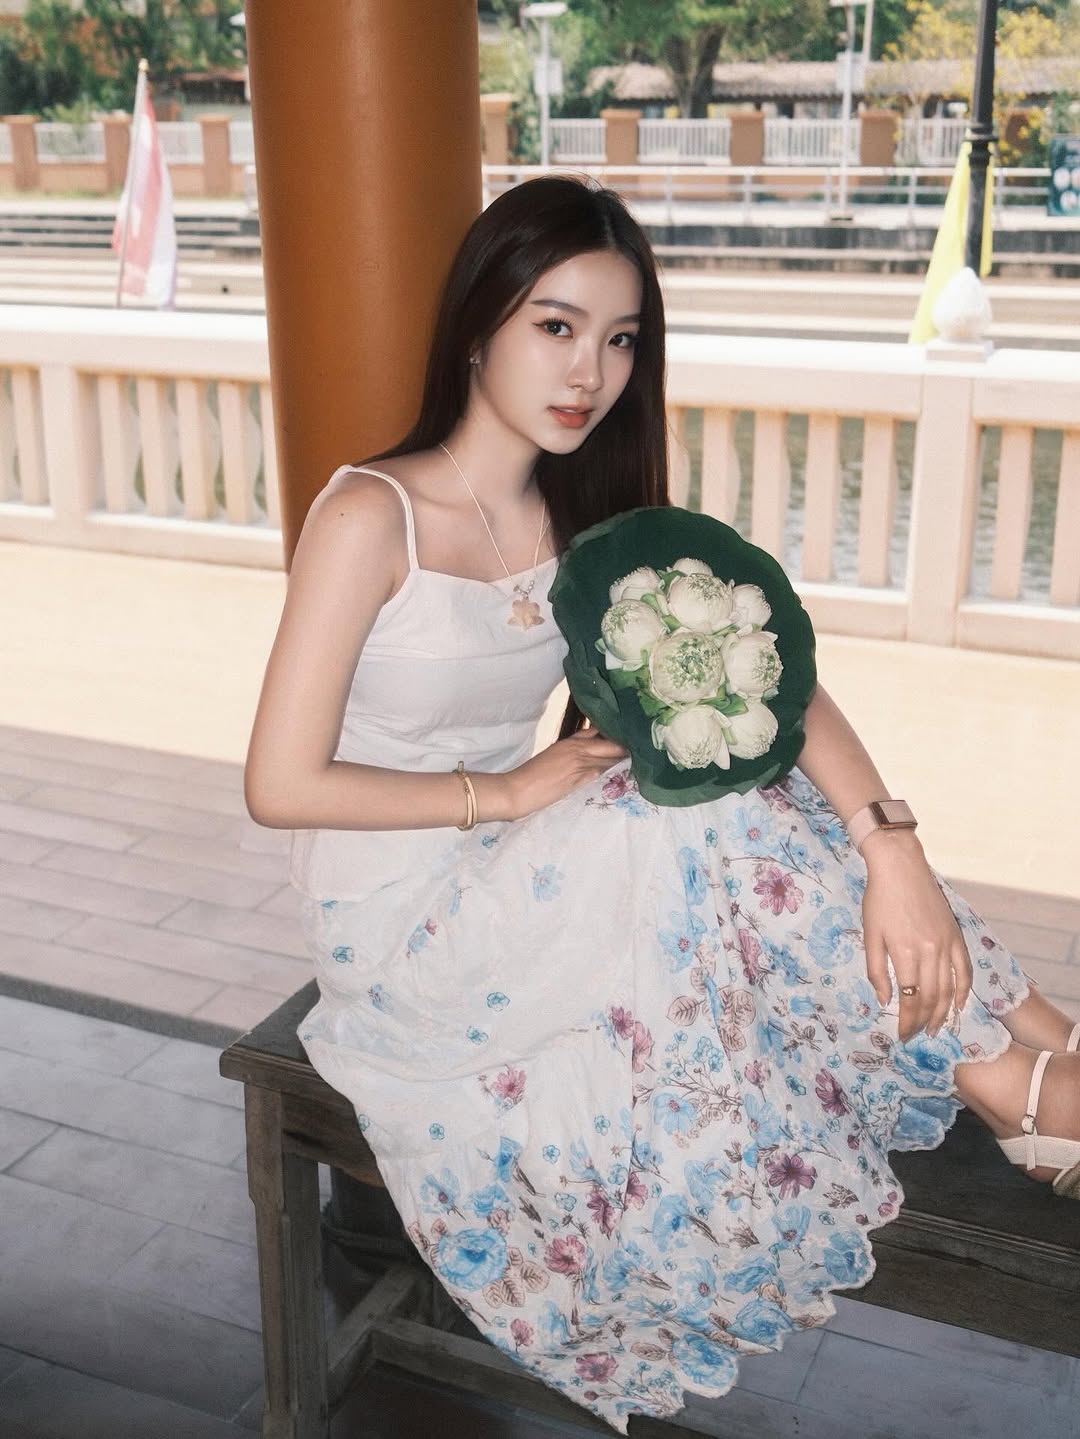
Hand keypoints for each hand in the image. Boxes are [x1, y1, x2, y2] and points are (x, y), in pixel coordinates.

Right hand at [499, 731, 627, 819]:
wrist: (517, 790)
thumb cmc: (529, 776)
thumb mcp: (551, 757)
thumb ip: (570, 755)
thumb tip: (586, 759)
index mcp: (568, 742)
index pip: (596, 732)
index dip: (612, 735)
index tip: (624, 738)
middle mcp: (576, 749)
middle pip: (610, 743)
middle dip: (624, 747)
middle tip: (638, 750)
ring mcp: (579, 762)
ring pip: (610, 757)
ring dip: (622, 760)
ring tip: (636, 761)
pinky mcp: (580, 778)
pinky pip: (603, 771)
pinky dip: (614, 771)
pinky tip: (624, 773)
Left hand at [860, 832, 972, 1041]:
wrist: (901, 866)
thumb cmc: (879, 899)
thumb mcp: (870, 935)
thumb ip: (877, 971)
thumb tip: (884, 1000)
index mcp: (906, 954)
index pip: (910, 999)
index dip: (907, 1021)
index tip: (902, 1035)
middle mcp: (930, 952)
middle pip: (932, 999)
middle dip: (923, 1022)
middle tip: (916, 1037)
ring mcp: (947, 944)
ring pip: (950, 989)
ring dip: (944, 1013)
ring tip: (935, 1028)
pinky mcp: (956, 935)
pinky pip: (965, 970)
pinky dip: (965, 990)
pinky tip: (960, 1005)